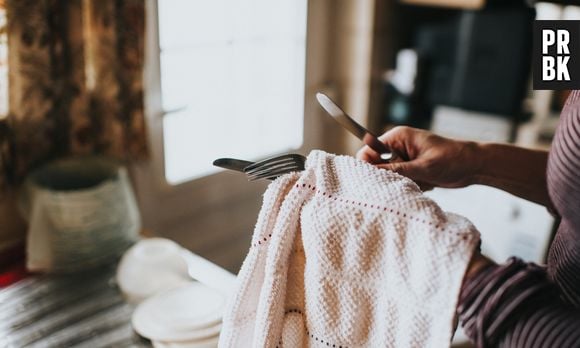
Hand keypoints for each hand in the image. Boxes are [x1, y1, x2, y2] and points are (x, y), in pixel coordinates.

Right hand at [356, 126, 479, 189]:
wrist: (474, 166)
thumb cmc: (452, 159)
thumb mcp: (423, 167)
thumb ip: (396, 170)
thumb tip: (373, 174)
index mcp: (397, 137)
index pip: (368, 151)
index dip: (367, 166)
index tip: (374, 180)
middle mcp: (398, 146)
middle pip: (377, 165)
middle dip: (388, 177)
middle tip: (405, 181)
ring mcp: (404, 158)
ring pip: (389, 175)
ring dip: (402, 182)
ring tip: (421, 181)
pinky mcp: (411, 168)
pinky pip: (400, 180)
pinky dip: (411, 185)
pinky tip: (426, 182)